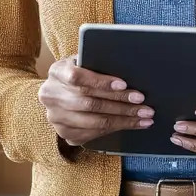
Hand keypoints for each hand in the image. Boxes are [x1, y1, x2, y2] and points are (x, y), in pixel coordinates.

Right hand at [38, 55, 154, 145]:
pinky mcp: (64, 133)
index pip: (78, 77)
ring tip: (144, 118)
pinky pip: (93, 134)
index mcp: (57, 72)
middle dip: (121, 104)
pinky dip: (115, 129)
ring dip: (123, 120)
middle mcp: (51, 96)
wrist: (59, 92)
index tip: (124, 84)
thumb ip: (97, 64)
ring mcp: (56, 117)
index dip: (101, 82)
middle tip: (143, 105)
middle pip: (90, 103)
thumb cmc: (79, 72)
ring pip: (94, 122)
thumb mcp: (83, 61)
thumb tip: (126, 69)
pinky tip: (131, 124)